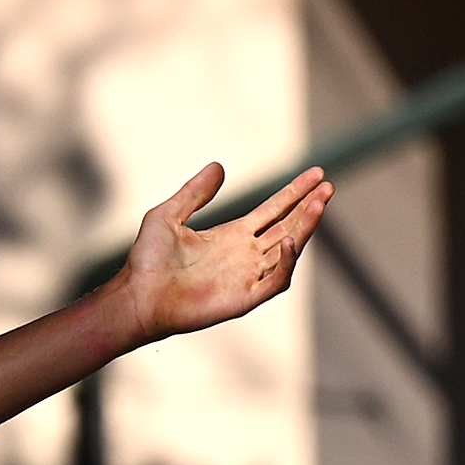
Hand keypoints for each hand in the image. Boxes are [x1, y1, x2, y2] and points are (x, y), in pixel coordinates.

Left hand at [115, 163, 332, 344]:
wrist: (136, 296)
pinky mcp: (243, 298)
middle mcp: (244, 256)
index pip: (274, 211)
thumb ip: (194, 193)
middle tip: (328, 185)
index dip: (295, 193)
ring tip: (319, 203)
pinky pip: (275, 281)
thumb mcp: (167, 216)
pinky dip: (287, 262)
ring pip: (289, 250)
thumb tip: (218, 166)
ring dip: (306, 227)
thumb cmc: (146, 261)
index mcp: (232, 236)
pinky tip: (291, 240)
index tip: (316, 174)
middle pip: (288, 227)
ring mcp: (246, 277)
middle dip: (309, 207)